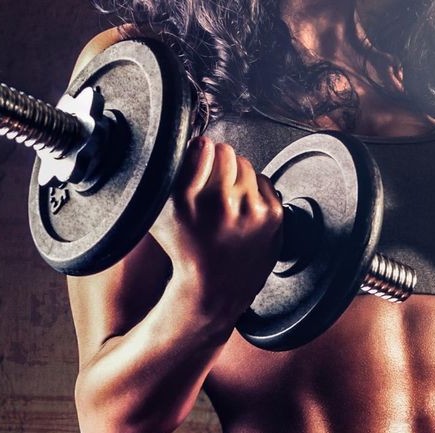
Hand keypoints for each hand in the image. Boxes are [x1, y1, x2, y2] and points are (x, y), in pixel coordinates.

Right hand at [152, 137, 285, 321]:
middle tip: (213, 184)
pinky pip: (263, 181)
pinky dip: (254, 190)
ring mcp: (251, 210)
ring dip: (237, 175)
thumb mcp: (161, 213)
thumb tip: (195, 140)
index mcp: (188, 200)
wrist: (215, 289)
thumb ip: (171, 175)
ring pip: (247, 165)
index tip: (201, 157)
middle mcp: (221, 204)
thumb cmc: (187, 250)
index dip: (201, 150)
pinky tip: (241, 211)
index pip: (204, 147)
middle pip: (228, 153)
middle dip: (220, 161)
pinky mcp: (273, 216)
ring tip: (226, 201)